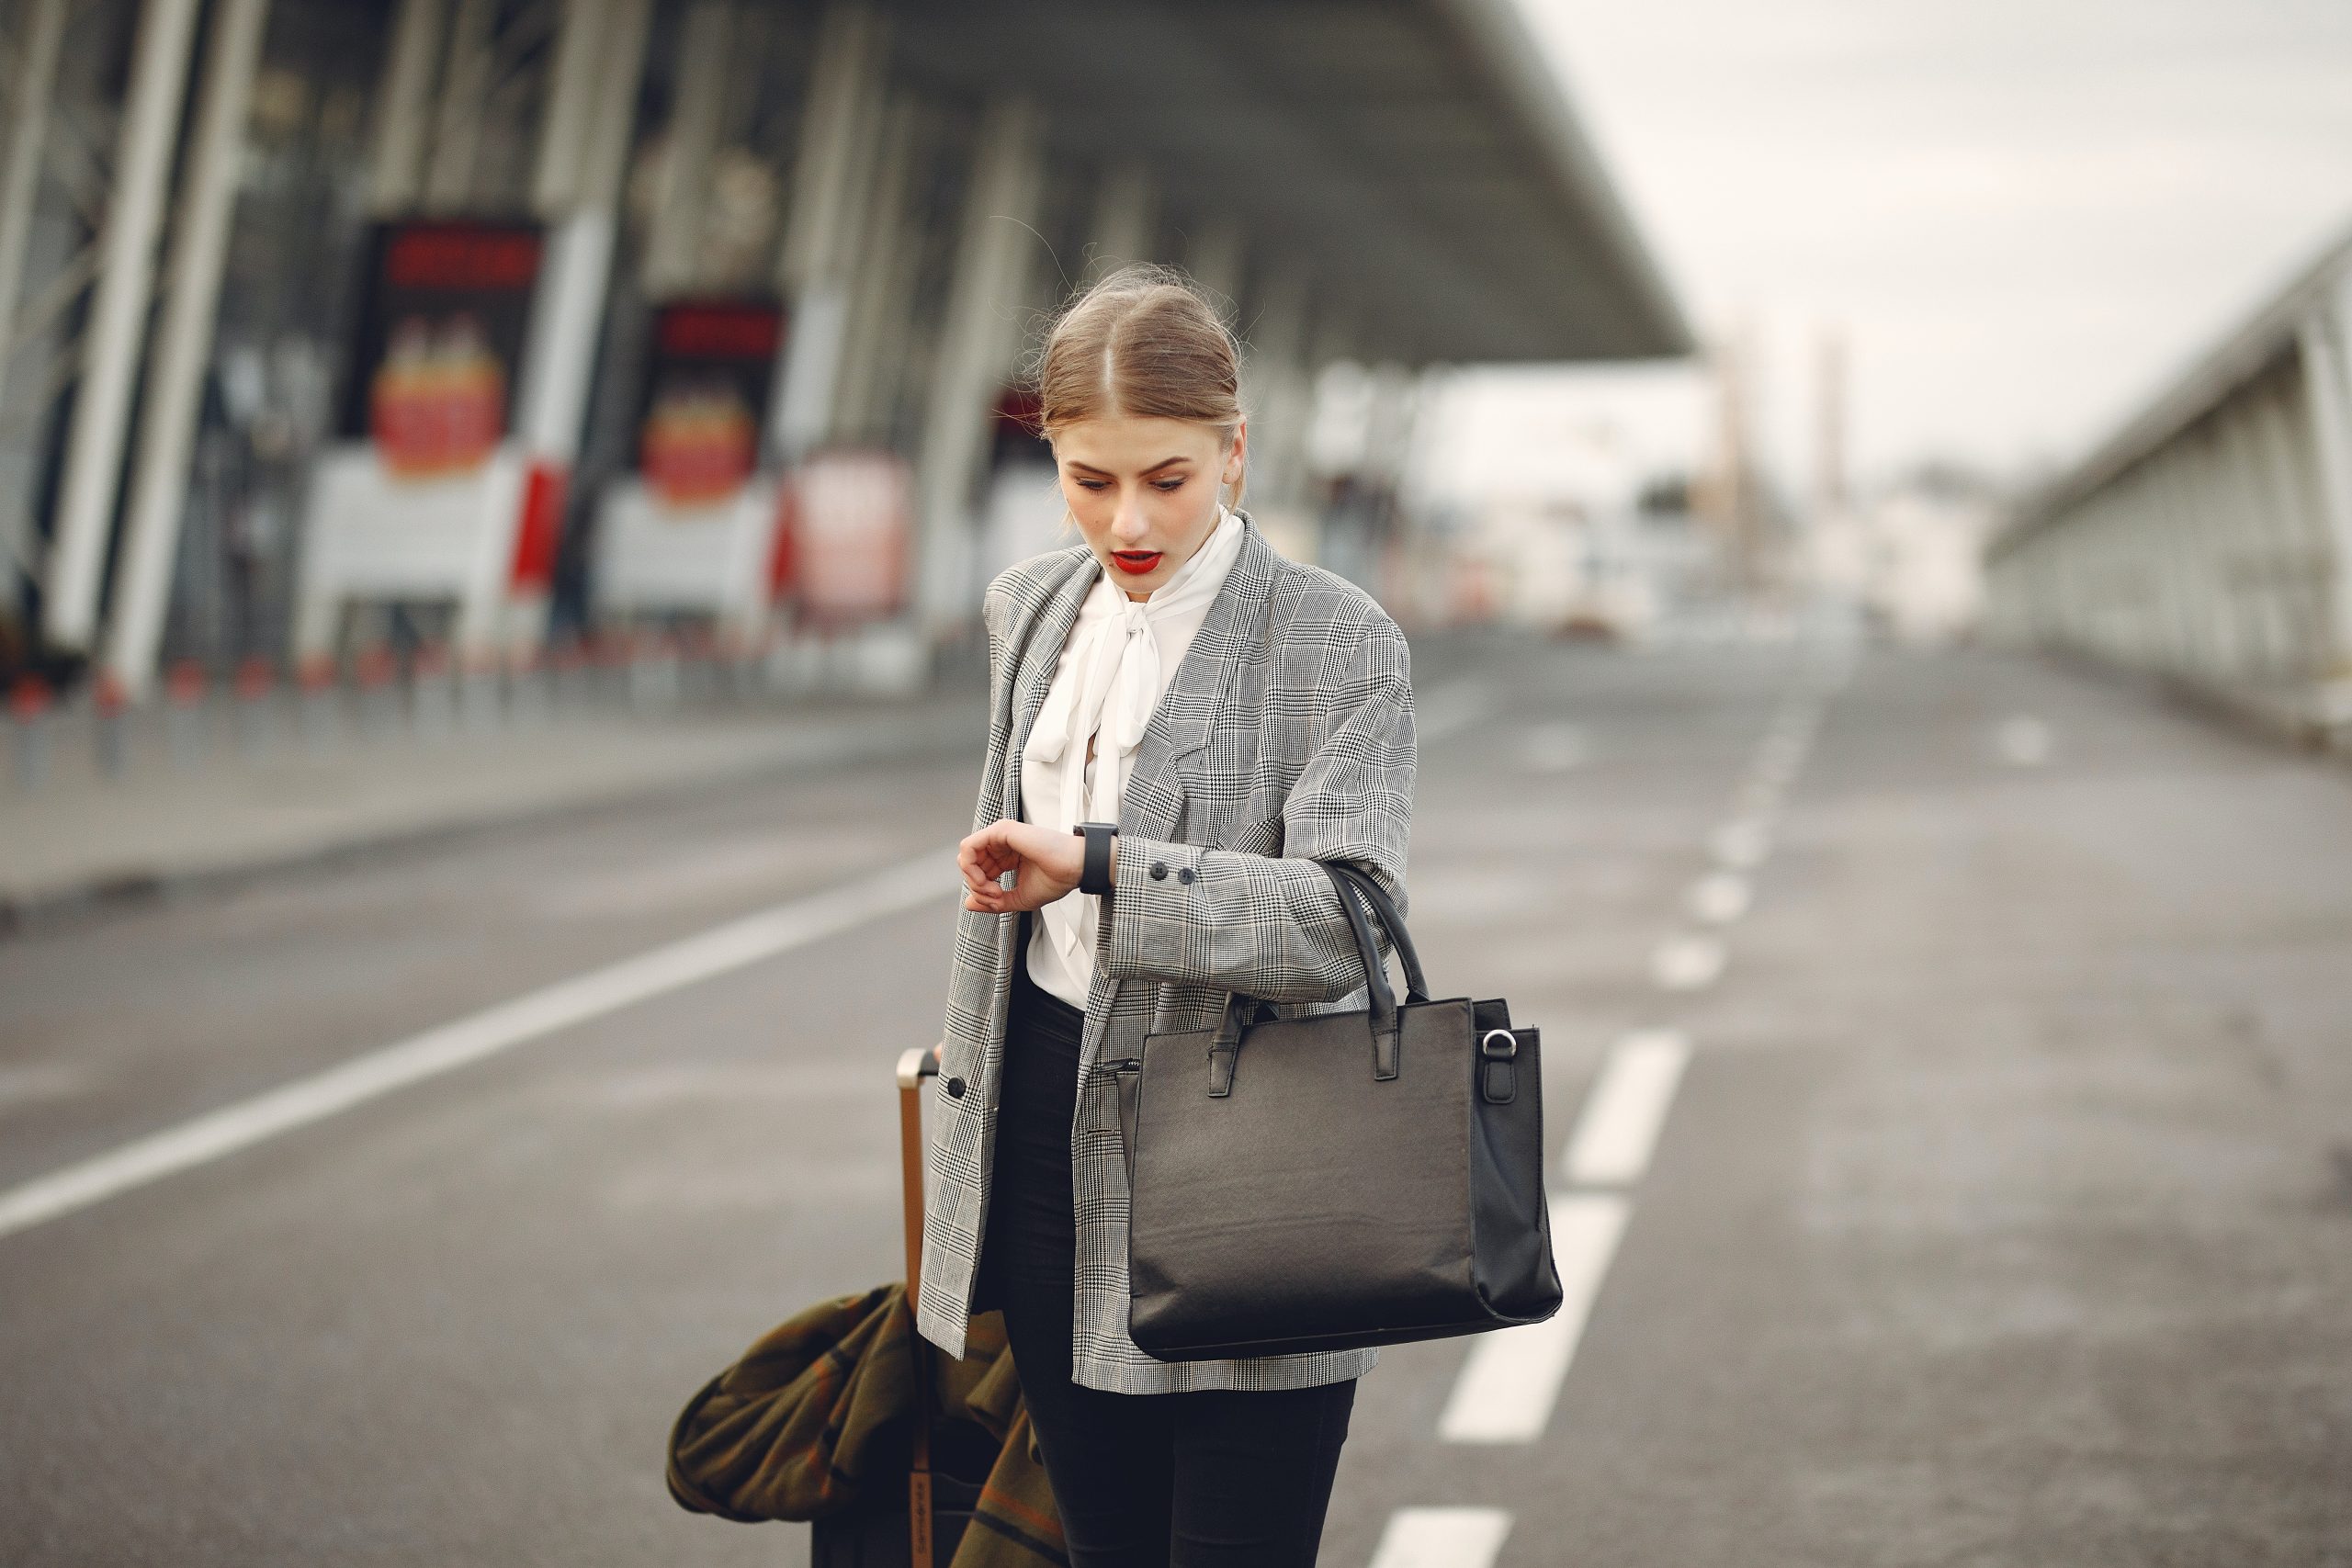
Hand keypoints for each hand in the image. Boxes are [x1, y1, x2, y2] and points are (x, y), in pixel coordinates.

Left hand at [959, 817, 1102, 912]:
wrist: (1072, 869)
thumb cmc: (1054, 880)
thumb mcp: (1017, 899)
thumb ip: (992, 902)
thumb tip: (968, 903)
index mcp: (1006, 856)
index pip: (979, 872)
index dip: (982, 890)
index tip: (998, 901)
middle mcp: (1001, 844)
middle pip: (970, 865)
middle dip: (977, 886)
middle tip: (996, 897)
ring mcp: (1000, 835)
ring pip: (966, 856)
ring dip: (974, 879)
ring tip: (993, 891)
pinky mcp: (1000, 830)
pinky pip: (968, 847)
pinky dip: (971, 868)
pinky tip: (986, 880)